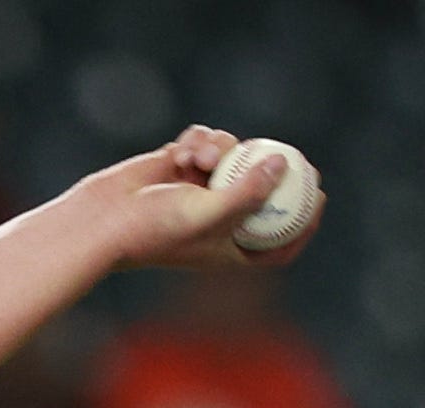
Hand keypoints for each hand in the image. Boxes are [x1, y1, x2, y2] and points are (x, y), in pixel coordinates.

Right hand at [77, 125, 319, 271]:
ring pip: (230, 160)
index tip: (319, 198)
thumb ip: (250, 190)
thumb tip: (283, 164)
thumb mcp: (212, 213)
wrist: (105, 219)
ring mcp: (198, 192)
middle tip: (297, 157)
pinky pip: (202, 144)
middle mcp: (217, 222)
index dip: (303, 224)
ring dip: (219, 149)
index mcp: (230, 249)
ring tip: (199, 156)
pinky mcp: (178, 167)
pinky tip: (182, 149)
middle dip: (277, 174)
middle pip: (260, 195)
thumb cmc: (158, 229)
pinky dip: (196, 142)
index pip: (277, 243)